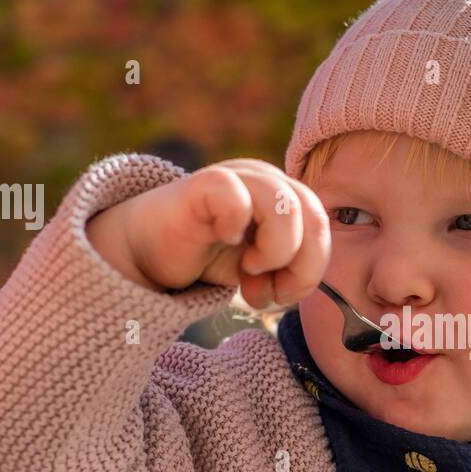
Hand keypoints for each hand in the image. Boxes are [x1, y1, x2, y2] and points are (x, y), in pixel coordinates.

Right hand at [87, 158, 329, 308]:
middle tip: (269, 290)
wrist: (147, 251)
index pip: (323, 227)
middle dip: (301, 267)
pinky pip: (236, 197)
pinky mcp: (204, 184)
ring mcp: (237, 178)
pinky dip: (236, 227)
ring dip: (276, 253)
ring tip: (249, 270)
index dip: (311, 268)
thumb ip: (291, 271)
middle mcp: (266, 180)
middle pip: (316, 217)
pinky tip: (223, 240)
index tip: (280, 293)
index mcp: (285, 197)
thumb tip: (297, 286)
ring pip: (288, 207)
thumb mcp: (261, 269)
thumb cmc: (206, 256)